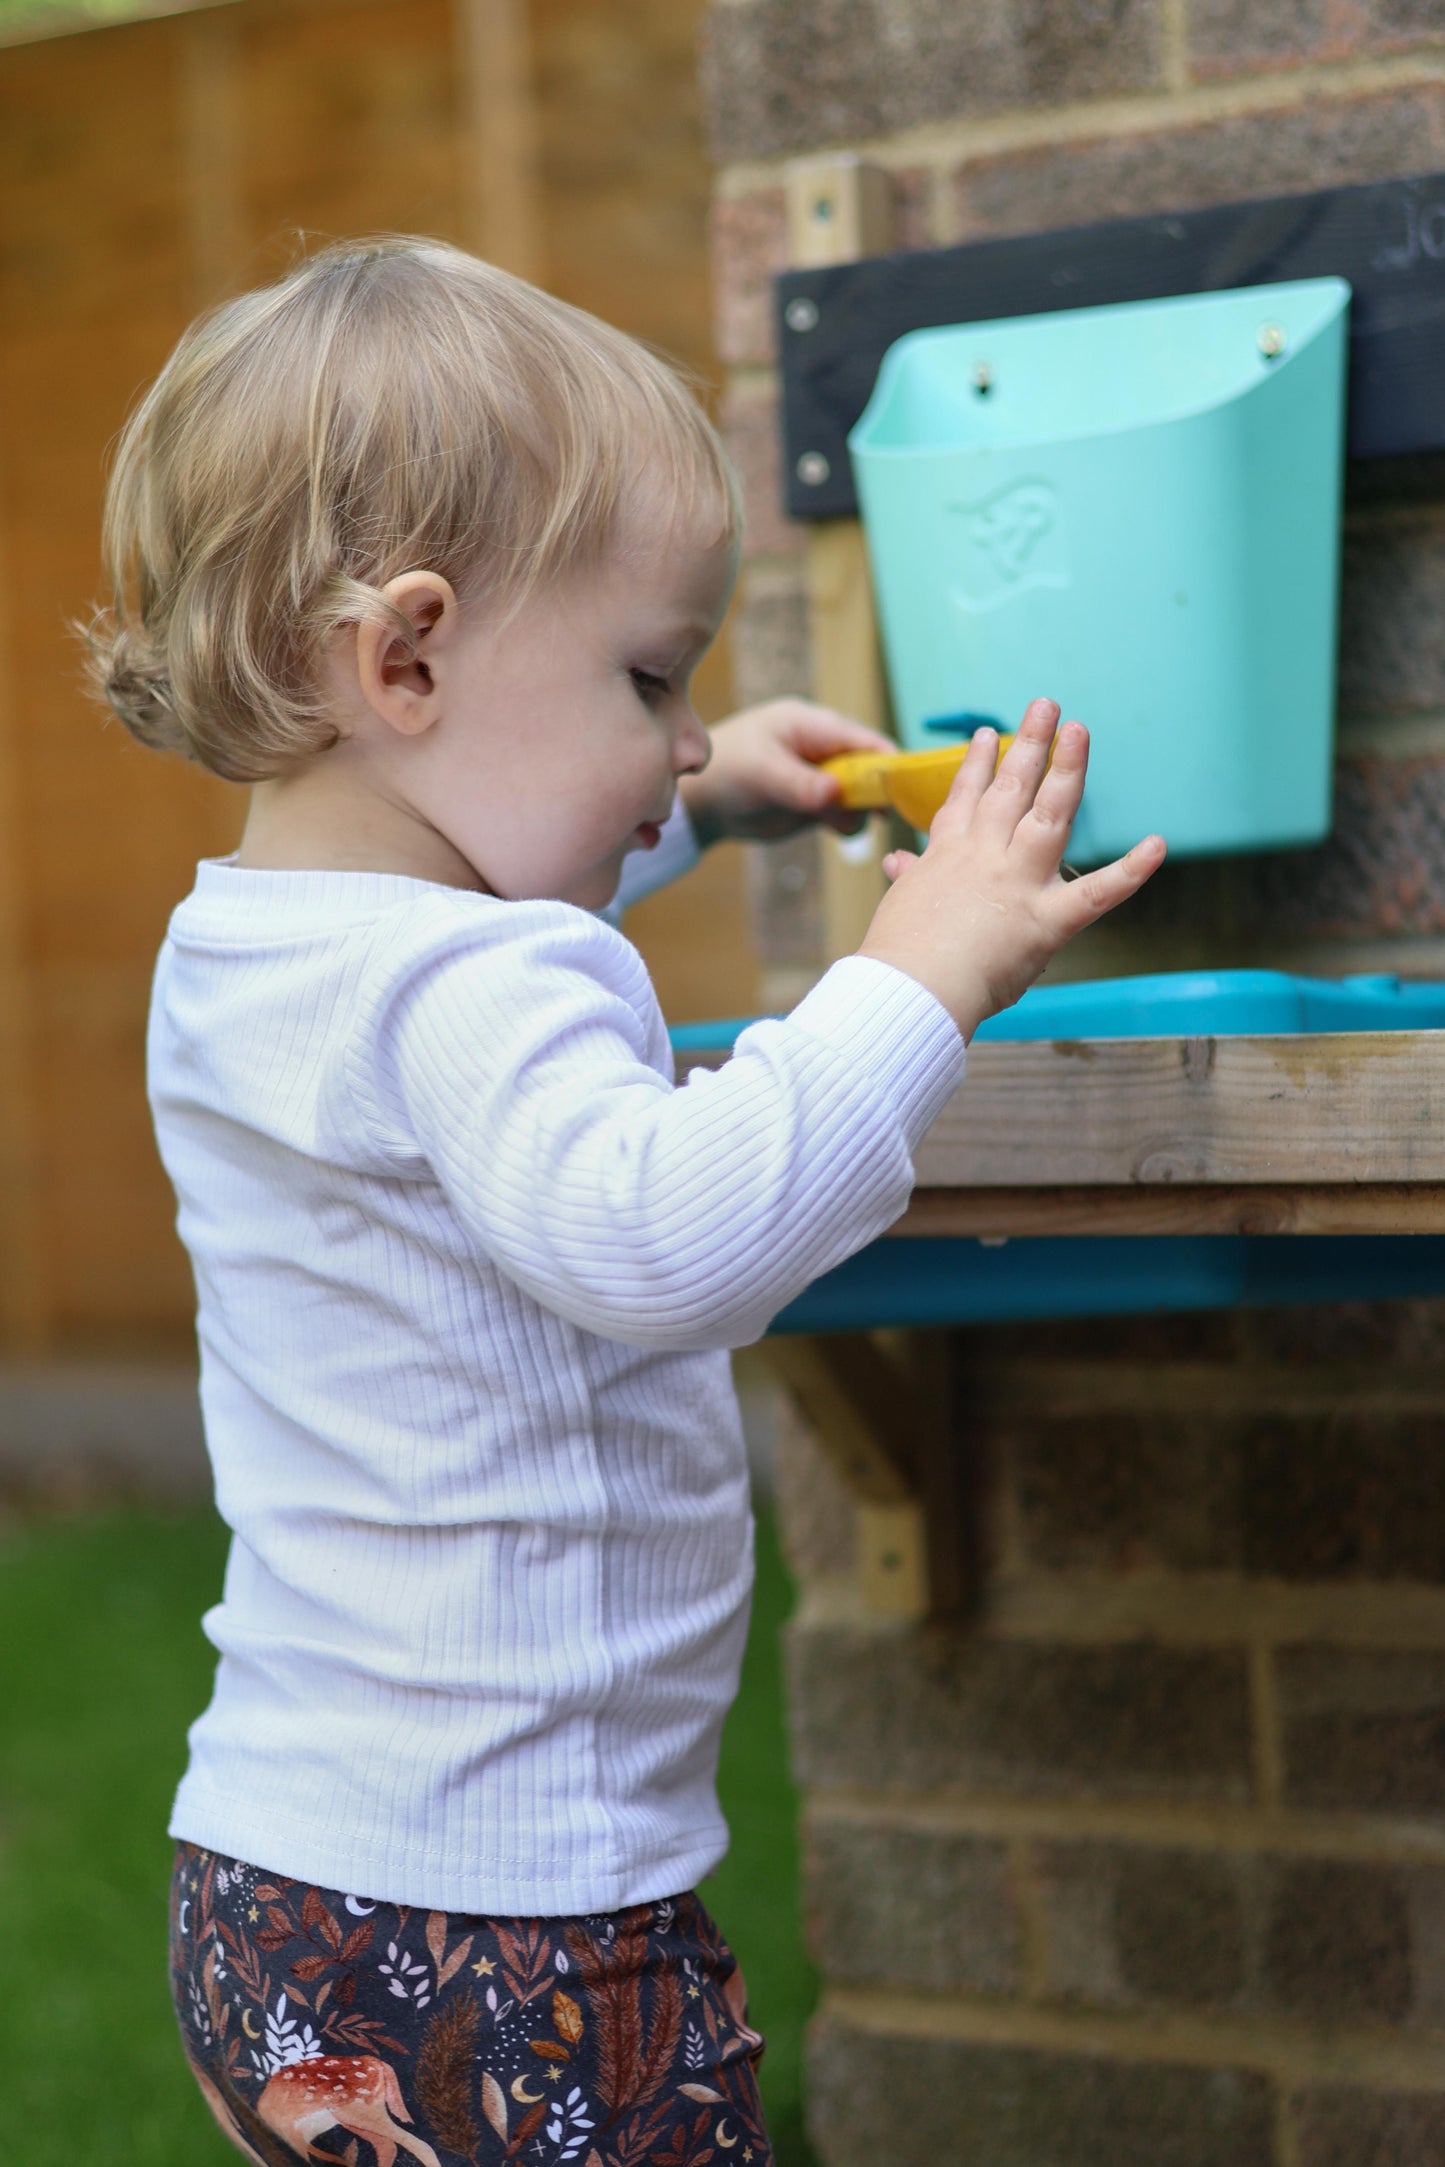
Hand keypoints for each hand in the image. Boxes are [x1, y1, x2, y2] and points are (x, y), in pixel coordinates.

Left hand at [680, 699, 892, 846]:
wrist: (701, 804)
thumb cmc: (725, 772)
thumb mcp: (761, 774)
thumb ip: (799, 784)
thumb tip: (837, 791)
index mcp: (812, 725)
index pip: (863, 741)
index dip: (887, 762)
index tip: (904, 789)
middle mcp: (824, 749)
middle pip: (870, 768)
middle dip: (878, 791)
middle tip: (882, 815)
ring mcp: (823, 777)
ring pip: (861, 796)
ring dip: (861, 812)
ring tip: (839, 823)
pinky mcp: (817, 803)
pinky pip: (846, 814)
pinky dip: (848, 824)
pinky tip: (839, 830)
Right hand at [857, 696, 1165, 1040]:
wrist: (910, 988)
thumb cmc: (898, 957)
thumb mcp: (899, 906)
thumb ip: (909, 879)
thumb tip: (897, 864)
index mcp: (947, 856)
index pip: (966, 799)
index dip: (978, 764)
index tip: (987, 735)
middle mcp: (985, 856)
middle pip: (1011, 789)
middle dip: (1029, 744)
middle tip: (1046, 705)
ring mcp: (1018, 882)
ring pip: (1049, 813)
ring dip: (1067, 768)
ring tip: (1078, 728)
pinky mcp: (1047, 920)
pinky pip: (1097, 893)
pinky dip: (1131, 872)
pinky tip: (1156, 846)